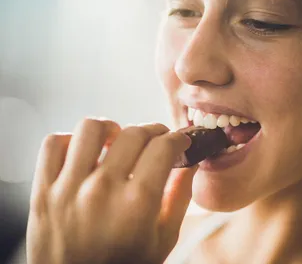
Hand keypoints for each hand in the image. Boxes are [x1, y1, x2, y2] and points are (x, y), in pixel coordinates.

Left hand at [27, 118, 197, 263]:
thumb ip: (180, 197)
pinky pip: (54, 144)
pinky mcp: (43, 191)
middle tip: (157, 140)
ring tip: (118, 140)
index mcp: (137, 204)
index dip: (178, 138)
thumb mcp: (162, 240)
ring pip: (91, 128)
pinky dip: (71, 140)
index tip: (180, 140)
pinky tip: (86, 152)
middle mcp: (102, 190)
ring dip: (112, 128)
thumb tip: (191, 164)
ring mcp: (68, 188)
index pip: (163, 148)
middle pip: (134, 133)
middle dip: (154, 131)